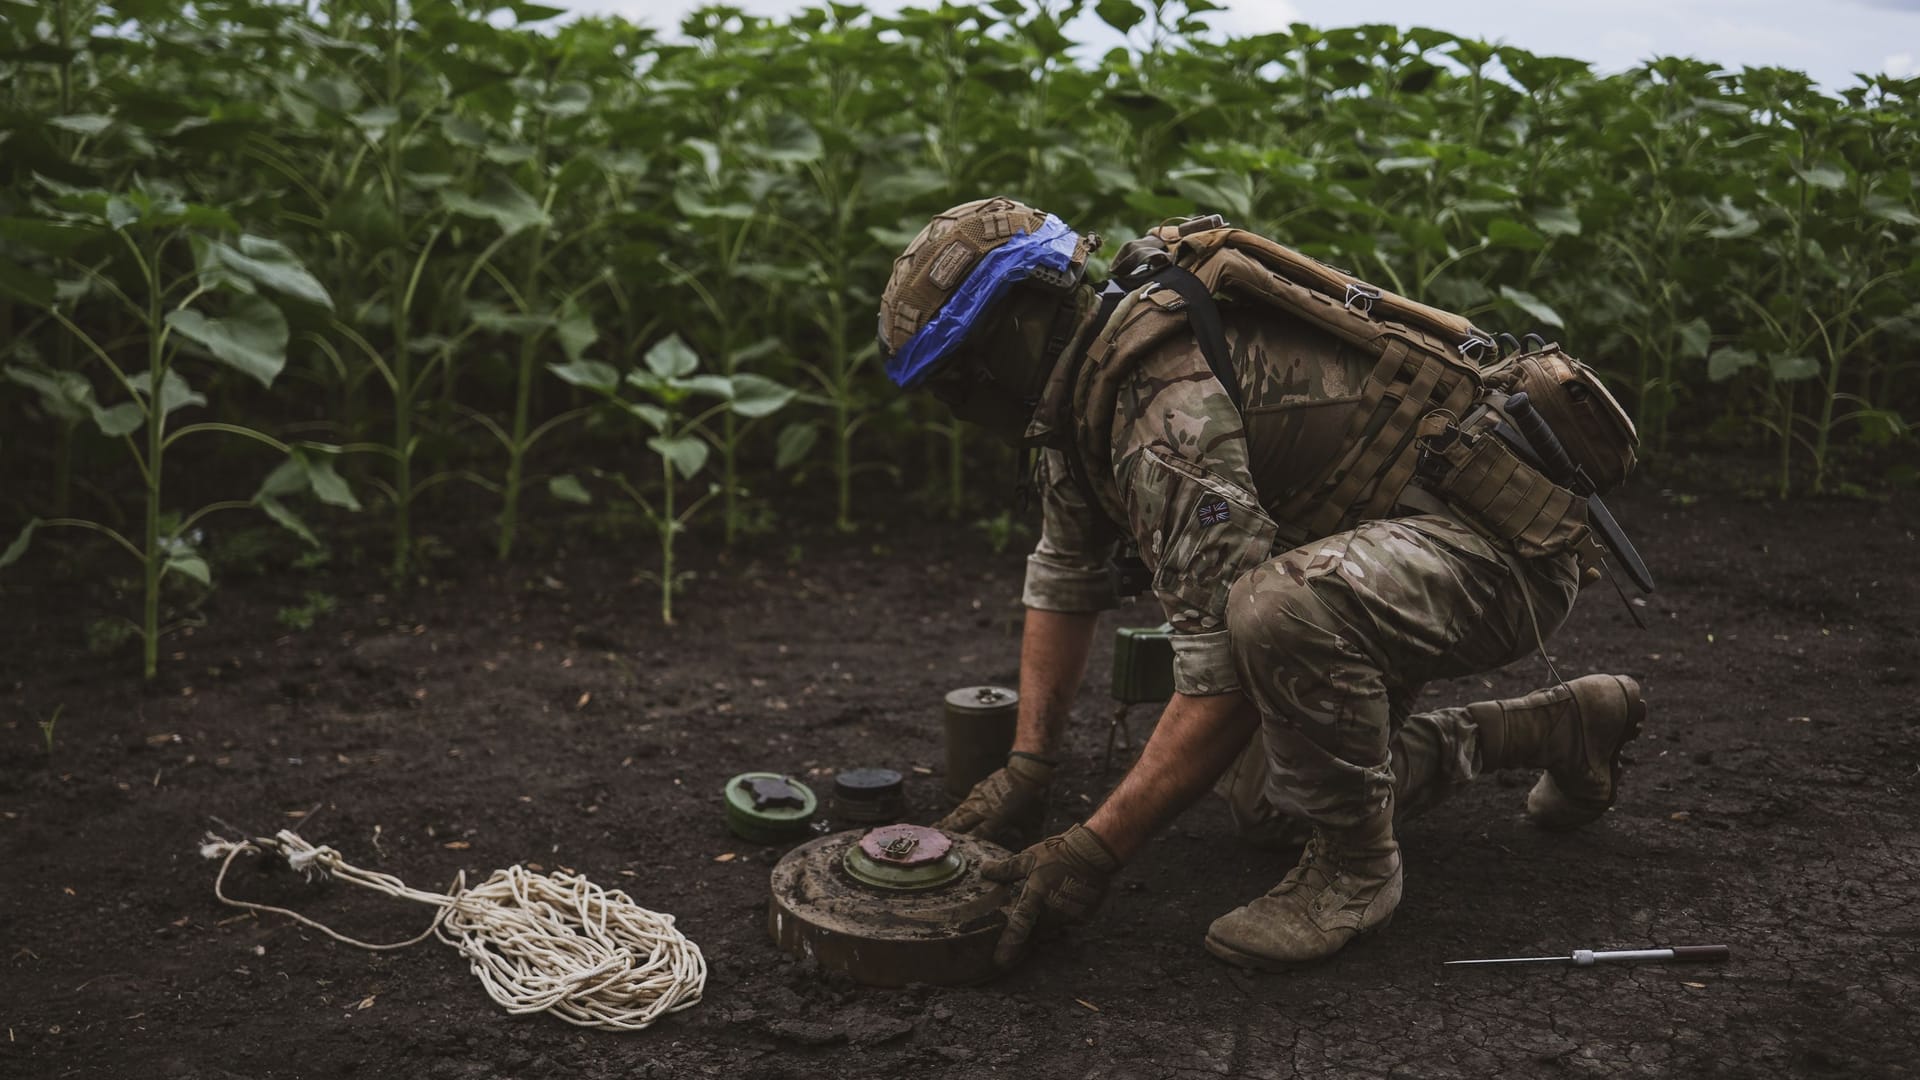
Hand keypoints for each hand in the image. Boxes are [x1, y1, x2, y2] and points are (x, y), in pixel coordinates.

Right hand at [934, 753, 1053, 846]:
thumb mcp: (1033, 822)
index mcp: (996, 818)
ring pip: (959, 812)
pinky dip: (957, 811)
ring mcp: (979, 797)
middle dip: (948, 832)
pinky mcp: (978, 788)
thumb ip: (1026, 837)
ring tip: (934, 830)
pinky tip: (952, 815)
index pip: (977, 834)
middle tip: (934, 841)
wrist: (1027, 770)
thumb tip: (1026, 852)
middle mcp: (984, 808)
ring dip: (947, 822)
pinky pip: (965, 803)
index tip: (954, 851)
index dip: (965, 842)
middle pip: (961, 822)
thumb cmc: (1032, 797)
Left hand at [979, 823, 1120, 968]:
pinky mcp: (1083, 917)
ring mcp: (1069, 917)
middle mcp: (1052, 913)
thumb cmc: (1058, 853)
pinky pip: (1069, 922)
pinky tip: (1065, 901)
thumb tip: (984, 869)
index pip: (1019, 926)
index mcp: (1036, 898)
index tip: (1000, 962)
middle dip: (1027, 935)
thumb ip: (1006, 869)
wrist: (1093, 852)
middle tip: (1020, 936)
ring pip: (1052, 927)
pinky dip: (1064, 916)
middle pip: (1035, 931)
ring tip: (1047, 908)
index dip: (1009, 945)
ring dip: (1046, 923)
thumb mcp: (1028, 858)